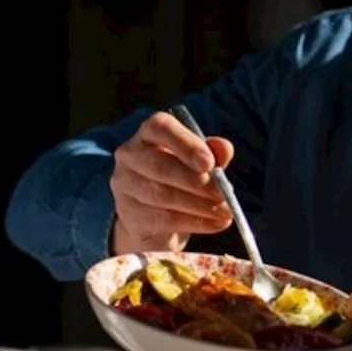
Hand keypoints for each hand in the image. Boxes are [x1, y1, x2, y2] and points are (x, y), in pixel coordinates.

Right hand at [110, 111, 234, 254]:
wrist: (155, 219)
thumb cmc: (182, 178)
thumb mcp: (200, 162)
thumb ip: (213, 153)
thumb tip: (224, 148)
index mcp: (149, 133)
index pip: (161, 127)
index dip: (186, 144)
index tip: (209, 163)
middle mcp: (130, 156)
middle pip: (161, 166)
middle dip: (198, 182)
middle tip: (224, 194)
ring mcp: (126, 186)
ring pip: (163, 195)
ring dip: (200, 205)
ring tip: (226, 211)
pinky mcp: (130, 215)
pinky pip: (165, 219)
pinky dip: (196, 222)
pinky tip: (216, 223)